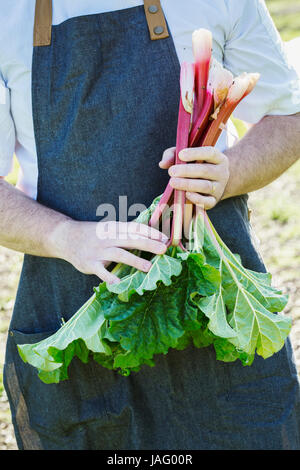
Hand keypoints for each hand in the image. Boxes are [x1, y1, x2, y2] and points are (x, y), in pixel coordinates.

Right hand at [51, 220, 167, 283]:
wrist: (66, 237)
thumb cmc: (93, 234)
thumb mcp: (109, 229)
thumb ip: (126, 233)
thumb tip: (150, 236)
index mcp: (114, 228)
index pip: (135, 228)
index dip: (150, 232)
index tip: (165, 238)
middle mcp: (108, 238)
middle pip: (131, 240)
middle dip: (148, 244)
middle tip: (163, 250)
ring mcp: (99, 251)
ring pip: (119, 254)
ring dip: (135, 260)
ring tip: (149, 267)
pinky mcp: (90, 263)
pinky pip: (101, 271)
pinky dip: (109, 277)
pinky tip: (119, 283)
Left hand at [159, 146, 229, 209]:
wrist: (214, 183)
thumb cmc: (197, 166)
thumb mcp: (187, 156)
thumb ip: (173, 155)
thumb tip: (163, 164)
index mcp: (217, 158)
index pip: (210, 152)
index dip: (195, 153)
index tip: (180, 155)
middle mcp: (221, 172)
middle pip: (205, 170)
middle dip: (187, 171)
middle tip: (171, 171)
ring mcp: (219, 188)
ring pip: (205, 186)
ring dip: (188, 184)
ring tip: (173, 182)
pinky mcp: (214, 200)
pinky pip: (207, 201)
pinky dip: (197, 199)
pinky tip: (186, 195)